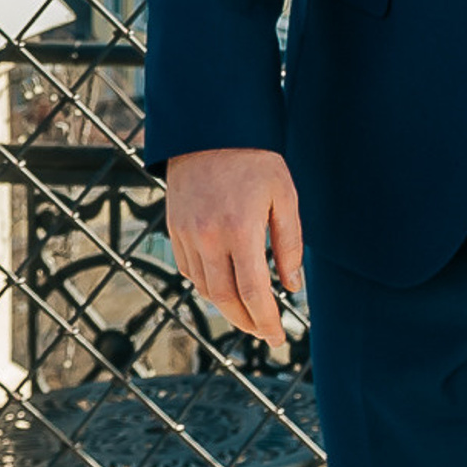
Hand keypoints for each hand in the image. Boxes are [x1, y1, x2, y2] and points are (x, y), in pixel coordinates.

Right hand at [165, 147, 303, 350]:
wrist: (210, 129)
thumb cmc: (256, 160)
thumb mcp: (284, 197)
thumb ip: (289, 244)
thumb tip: (292, 286)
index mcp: (239, 229)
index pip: (253, 292)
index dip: (266, 320)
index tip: (279, 337)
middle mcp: (207, 237)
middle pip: (225, 299)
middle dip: (247, 322)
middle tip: (266, 332)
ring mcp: (186, 235)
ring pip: (205, 288)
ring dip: (228, 307)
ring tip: (250, 312)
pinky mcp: (174, 230)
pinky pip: (190, 271)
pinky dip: (208, 285)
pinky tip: (225, 285)